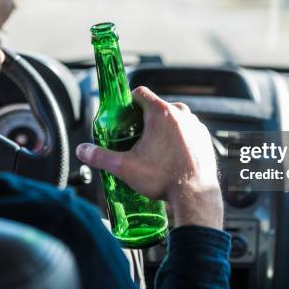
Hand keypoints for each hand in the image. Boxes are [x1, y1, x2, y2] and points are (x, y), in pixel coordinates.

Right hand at [76, 86, 222, 229]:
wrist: (195, 196)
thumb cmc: (163, 179)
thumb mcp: (125, 167)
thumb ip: (100, 156)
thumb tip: (83, 151)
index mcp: (161, 113)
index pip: (140, 93)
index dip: (129, 101)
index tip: (124, 115)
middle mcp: (181, 114)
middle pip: (158, 106)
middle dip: (145, 118)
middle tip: (136, 136)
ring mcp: (196, 125)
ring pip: (175, 118)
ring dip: (164, 128)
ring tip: (154, 148)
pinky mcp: (205, 138)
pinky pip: (188, 131)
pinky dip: (179, 138)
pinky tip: (171, 155)